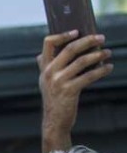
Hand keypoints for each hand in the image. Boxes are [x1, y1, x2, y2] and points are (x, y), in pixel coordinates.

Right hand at [38, 31, 112, 152]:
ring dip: (98, 55)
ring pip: (82, 61)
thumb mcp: (46, 82)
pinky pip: (89, 76)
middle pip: (70, 49)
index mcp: (44, 68)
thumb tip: (45, 52)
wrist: (54, 121)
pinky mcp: (69, 91)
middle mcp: (49, 73)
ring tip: (108, 52)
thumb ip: (45, 67)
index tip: (77, 31)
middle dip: (88, 41)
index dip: (63, 35)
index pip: (48, 44)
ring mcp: (58, 82)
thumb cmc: (54, 99)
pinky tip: (108, 67)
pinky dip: (101, 70)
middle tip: (101, 38)